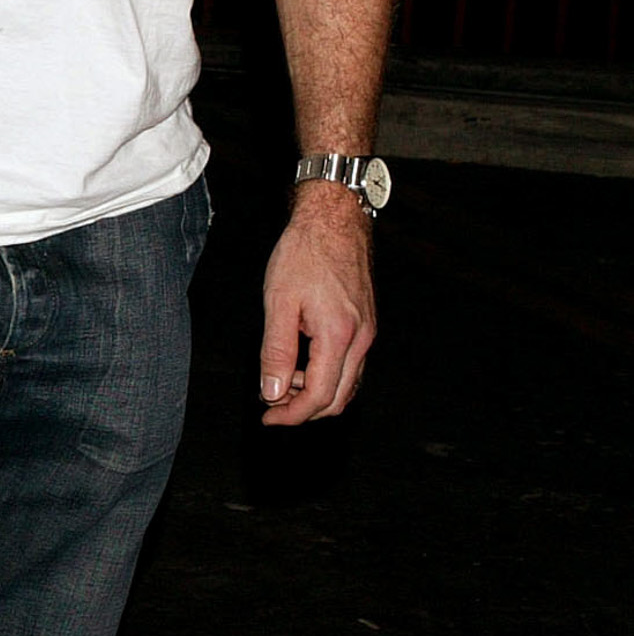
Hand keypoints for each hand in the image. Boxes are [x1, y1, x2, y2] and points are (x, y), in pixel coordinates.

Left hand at [259, 186, 374, 423]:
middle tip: (272, 404)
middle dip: (304, 410)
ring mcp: (367, 332)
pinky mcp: (366, 324)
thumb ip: (277, 351)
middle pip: (338, 398)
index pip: (320, 396)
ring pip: (347, 384)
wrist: (334, 219)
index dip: (292, 414)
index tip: (268, 416)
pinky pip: (351, 365)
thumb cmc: (305, 252)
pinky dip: (328, 375)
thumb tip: (273, 391)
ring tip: (282, 379)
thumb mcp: (279, 302)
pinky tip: (303, 363)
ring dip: (316, 393)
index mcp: (339, 335)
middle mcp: (361, 338)